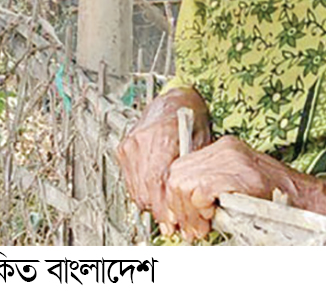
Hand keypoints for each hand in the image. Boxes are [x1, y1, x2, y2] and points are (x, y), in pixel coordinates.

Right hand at [117, 88, 210, 233]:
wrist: (174, 100)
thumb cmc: (191, 118)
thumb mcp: (201, 142)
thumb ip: (193, 171)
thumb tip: (193, 201)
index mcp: (162, 135)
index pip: (157, 179)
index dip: (162, 204)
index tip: (171, 220)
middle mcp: (141, 140)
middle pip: (144, 188)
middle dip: (158, 210)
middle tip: (172, 224)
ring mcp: (130, 145)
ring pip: (135, 188)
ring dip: (150, 204)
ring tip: (165, 212)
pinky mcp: (124, 149)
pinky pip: (131, 181)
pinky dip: (142, 192)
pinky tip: (155, 195)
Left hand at [162, 135, 325, 239]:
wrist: (305, 200)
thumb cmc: (273, 199)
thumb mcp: (237, 187)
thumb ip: (211, 188)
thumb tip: (182, 208)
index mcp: (223, 148)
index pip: (181, 167)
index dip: (174, 197)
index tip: (177, 218)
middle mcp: (225, 148)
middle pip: (177, 173)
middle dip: (178, 206)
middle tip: (191, 228)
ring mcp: (232, 157)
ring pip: (184, 181)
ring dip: (188, 210)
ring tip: (202, 226)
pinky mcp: (239, 172)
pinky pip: (201, 189)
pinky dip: (200, 207)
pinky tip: (212, 216)